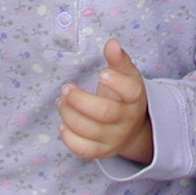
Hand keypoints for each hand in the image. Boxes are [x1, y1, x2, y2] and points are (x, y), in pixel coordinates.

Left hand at [57, 39, 152, 163]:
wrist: (132, 127)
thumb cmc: (123, 94)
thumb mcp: (126, 74)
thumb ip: (118, 59)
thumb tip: (112, 43)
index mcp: (134, 97)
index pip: (131, 92)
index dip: (116, 82)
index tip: (101, 73)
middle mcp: (127, 119)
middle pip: (104, 112)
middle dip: (80, 99)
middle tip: (66, 88)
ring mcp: (115, 138)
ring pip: (90, 131)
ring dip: (69, 114)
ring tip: (61, 101)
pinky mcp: (102, 151)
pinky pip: (84, 150)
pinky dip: (70, 138)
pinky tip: (63, 124)